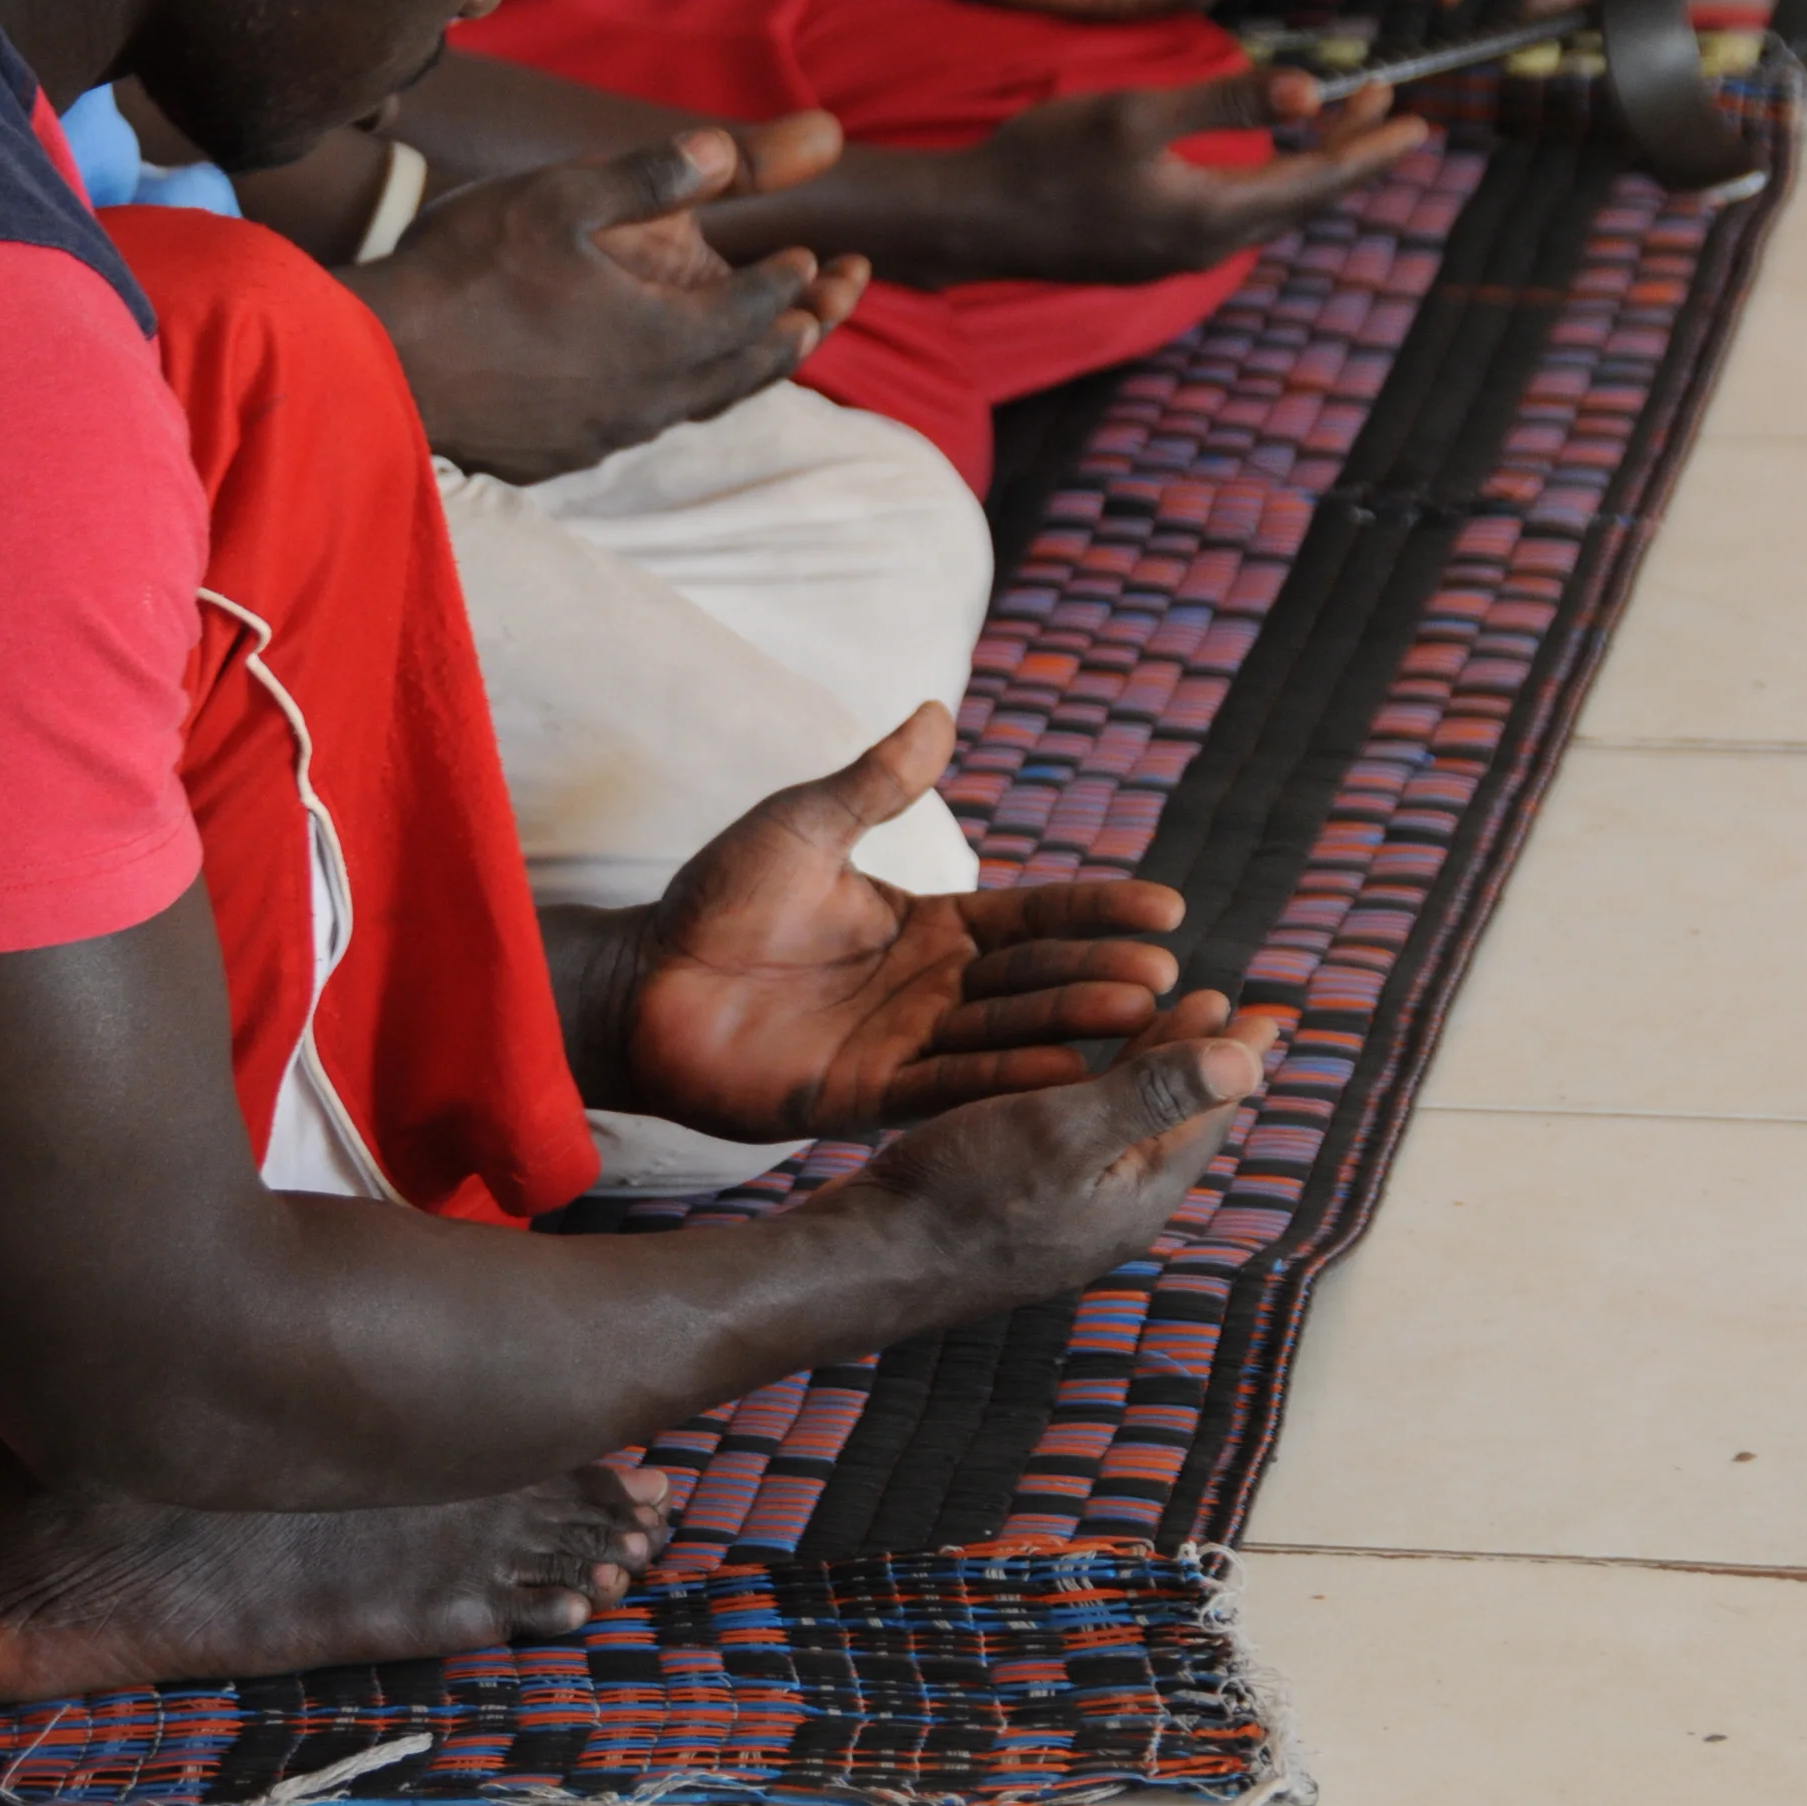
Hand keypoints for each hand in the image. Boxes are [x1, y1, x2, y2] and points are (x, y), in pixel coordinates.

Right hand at [347, 121, 868, 482]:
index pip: (758, 308)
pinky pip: (647, 424)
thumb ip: (649, 176)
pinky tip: (665, 383)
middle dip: (800, 332)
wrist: (379, 368)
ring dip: (745, 371)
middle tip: (830, 308)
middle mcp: (651, 396)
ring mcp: (607, 432)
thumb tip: (723, 149)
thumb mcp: (559, 199)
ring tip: (771, 350)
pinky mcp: (564, 452)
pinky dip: (682, 397)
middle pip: (749, 370)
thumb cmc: (464, 271)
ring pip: (702, 404)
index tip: (813, 255)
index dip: (792, 280)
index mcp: (665, 334)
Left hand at [617, 703, 1213, 1139]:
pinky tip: (1060, 1079)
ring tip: (1138, 1023)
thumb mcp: (804, 826)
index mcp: (929, 927)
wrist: (638, 981)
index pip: (1033, 917)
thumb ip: (874, 782)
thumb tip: (936, 708)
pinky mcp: (865, 1097)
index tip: (1167, 906)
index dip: (1097, 911)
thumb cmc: (715, 900)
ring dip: (1069, 1031)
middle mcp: (932, 991)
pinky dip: (1002, 1086)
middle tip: (1168, 979)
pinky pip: (946, 1090)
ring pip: (1004, 1038)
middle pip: (1034, 982)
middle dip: (1101, 978)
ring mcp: (904, 1046)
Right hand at [856, 992, 1282, 1310]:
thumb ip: (1154, 1092)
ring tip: (1159, 1030)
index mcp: (1138, 1195)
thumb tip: (1249, 1060)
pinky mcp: (1015, 1207)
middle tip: (1221, 1010)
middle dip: (1196, 1063)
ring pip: (1121, 1130)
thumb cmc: (964, 1194)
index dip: (1233, 1056)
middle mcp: (1110, 1210)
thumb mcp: (1065, 1129)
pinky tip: (1069, 1079)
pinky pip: (1075, 1138)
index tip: (1266, 1012)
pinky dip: (1090, 1092)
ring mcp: (1062, 1214)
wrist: (868, 1261)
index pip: (1205, 1114)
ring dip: (1145, 1074)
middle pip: (1169, 1123)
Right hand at [952, 59, 1427, 285]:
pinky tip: (1259, 153)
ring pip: (1265, 207)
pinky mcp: (1148, 252)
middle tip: (1388, 104)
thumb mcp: (1136, 114)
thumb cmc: (1044, 159)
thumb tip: (1315, 95)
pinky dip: (1262, 177)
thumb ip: (1226, 101)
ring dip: (1305, 163)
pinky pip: (1230, 214)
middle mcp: (1205, 248)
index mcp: (1211, 215)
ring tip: (1336, 118)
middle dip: (1348, 152)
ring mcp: (1175, 256)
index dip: (1371, 152)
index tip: (1419, 125)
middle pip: (1300, 200)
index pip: (1317, 184)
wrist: (971, 222)